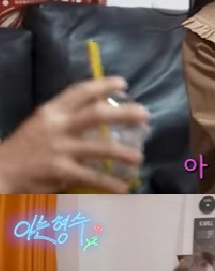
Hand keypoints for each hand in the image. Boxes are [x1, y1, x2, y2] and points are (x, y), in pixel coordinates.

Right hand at [0, 78, 149, 193]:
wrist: (2, 171)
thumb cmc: (24, 148)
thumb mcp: (40, 124)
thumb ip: (64, 117)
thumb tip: (98, 113)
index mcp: (51, 111)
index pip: (80, 91)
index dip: (103, 85)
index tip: (123, 83)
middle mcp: (57, 126)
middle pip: (97, 115)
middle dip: (124, 113)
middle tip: (145, 115)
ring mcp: (60, 149)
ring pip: (100, 147)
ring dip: (123, 152)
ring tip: (139, 157)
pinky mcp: (61, 171)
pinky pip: (92, 177)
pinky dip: (110, 183)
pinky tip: (124, 187)